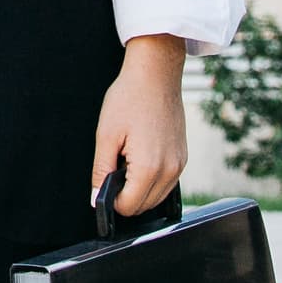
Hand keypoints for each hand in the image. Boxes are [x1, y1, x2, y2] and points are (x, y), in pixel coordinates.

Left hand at [89, 34, 187, 219]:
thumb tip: (97, 198)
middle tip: (115, 166)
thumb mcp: (106, 135)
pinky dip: (152, 179)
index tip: (105, 183)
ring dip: (139, 188)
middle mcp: (169, 171)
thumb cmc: (129, 98)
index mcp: (149, 168)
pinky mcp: (183, 157)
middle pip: (144, 206)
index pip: (129, 207)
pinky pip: (167, 182)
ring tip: (128, 159)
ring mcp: (180, 165)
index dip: (112, 200)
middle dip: (126, 195)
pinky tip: (141, 156)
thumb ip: (101, 171)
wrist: (156, 75)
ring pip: (157, 197)